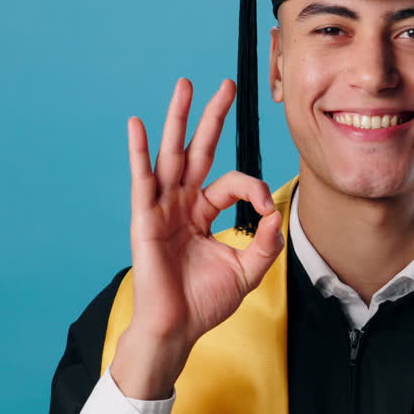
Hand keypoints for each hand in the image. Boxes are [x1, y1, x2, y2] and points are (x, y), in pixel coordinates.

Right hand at [111, 78, 283, 398]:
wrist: (178, 329)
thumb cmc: (205, 302)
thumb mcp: (247, 269)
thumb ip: (264, 242)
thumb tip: (275, 214)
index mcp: (204, 211)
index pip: (232, 181)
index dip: (253, 188)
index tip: (265, 206)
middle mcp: (182, 203)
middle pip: (198, 150)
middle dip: (212, 116)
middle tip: (226, 84)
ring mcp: (162, 208)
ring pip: (172, 154)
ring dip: (178, 118)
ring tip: (185, 85)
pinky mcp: (145, 219)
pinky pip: (143, 180)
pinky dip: (140, 152)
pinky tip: (138, 125)